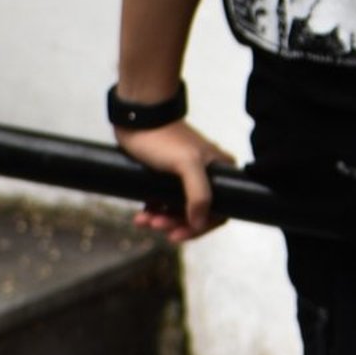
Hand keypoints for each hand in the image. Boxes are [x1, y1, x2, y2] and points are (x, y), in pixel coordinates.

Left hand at [116, 120, 234, 241]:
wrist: (136, 121)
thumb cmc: (163, 138)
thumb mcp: (187, 164)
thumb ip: (199, 194)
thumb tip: (200, 223)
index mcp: (219, 170)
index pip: (220, 211)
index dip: (200, 227)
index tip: (179, 234)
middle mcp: (206, 176)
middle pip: (197, 215)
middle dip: (175, 224)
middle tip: (157, 225)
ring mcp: (186, 179)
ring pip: (178, 212)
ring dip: (161, 220)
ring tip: (145, 220)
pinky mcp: (166, 180)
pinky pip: (163, 205)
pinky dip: (153, 213)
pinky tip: (141, 215)